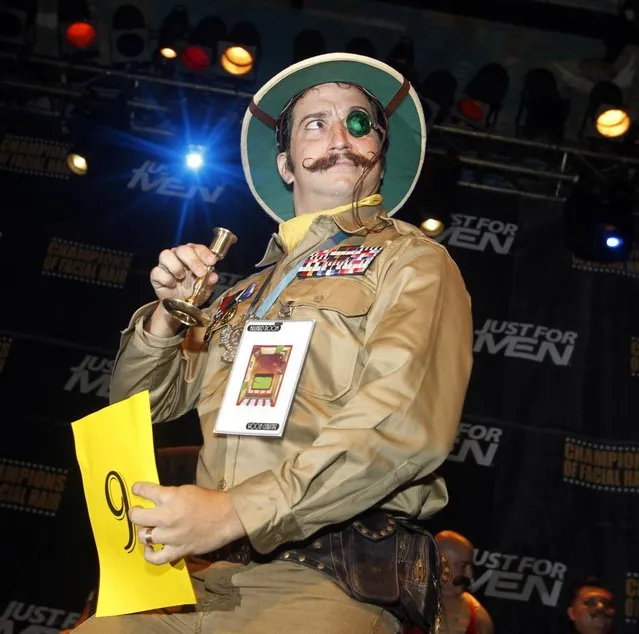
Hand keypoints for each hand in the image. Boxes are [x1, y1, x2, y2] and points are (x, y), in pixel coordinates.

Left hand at [128, 482, 246, 565]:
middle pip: (138, 517)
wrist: (228, 516)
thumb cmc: (209, 500)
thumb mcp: (187, 490)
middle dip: (135, 513)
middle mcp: (168, 516)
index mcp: (171, 497)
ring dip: (144, 531)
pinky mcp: (178, 550)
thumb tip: (155, 500)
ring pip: (144, 536)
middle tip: (138, 512)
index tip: (136, 489)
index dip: (138, 489)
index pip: (145, 491)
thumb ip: (169, 496)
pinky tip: (149, 548)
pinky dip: (149, 554)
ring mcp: (172, 536)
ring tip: (147, 529)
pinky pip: (156, 558)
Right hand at [151, 243, 219, 305]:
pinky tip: (172, 285)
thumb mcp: (206, 287)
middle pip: (182, 249)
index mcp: (192, 254)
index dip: (205, 253)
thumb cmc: (193, 290)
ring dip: (176, 266)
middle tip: (201, 273)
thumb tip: (214, 277)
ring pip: (166, 255)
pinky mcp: (156, 274)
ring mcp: (165, 264)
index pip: (198, 248)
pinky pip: (157, 271)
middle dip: (193, 260)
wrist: (180, 305)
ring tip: (182, 277)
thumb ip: (210, 280)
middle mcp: (178, 255)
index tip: (212, 261)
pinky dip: (166, 278)